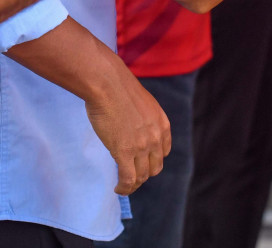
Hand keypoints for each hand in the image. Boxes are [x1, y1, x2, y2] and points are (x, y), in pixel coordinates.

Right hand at [84, 58, 170, 194]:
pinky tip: (118, 188)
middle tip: (130, 173)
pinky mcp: (124, 152)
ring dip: (133, 185)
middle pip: (155, 167)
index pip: (164, 152)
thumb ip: (143, 119)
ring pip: (142, 176)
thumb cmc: (118, 87)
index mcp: (162, 124)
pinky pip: (128, 179)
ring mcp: (141, 146)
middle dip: (144, 173)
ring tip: (123, 186)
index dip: (152, 159)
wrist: (108, 83)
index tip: (141, 161)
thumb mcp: (142, 103)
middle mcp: (156, 138)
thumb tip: (133, 128)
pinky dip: (124, 188)